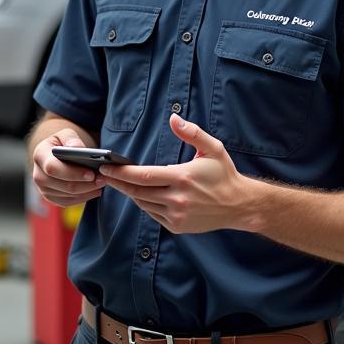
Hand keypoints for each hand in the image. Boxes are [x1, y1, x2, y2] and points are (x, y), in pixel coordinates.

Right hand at [31, 128, 104, 206]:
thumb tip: (78, 148)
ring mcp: (44, 189)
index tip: (91, 173)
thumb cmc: (62, 143)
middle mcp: (38, 175)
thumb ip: (71, 139)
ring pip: (68, 195)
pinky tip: (95, 190)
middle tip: (102, 179)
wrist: (55, 154)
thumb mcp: (66, 134)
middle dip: (85, 184)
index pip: (52, 168)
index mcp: (40, 156)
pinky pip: (69, 202)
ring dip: (87, 191)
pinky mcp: (51, 198)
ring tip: (102, 183)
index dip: (73, 173)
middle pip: (63, 185)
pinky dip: (84, 197)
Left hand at [98, 114, 250, 233]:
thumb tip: (173, 117)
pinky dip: (144, 203)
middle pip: (137, 192)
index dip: (121, 173)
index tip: (106, 167)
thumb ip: (192, 132)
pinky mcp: (177, 226)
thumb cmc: (224, 174)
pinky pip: (152, 214)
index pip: (143, 176)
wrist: (239, 205)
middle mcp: (177, 199)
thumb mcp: (213, 148)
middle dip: (118, 183)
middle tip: (104, 175)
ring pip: (143, 204)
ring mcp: (176, 215)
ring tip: (121, 182)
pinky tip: (142, 194)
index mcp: (182, 178)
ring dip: (130, 193)